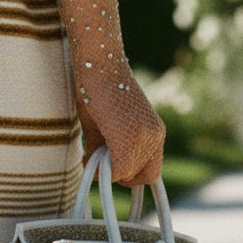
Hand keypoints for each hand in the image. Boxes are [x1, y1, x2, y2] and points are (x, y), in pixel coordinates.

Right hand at [77, 64, 165, 185]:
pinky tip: (87, 158)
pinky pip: (119, 170)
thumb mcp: (103, 126)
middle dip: (119, 176)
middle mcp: (155, 136)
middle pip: (144, 178)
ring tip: (90, 154)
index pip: (150, 170)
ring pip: (130, 175)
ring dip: (109, 172)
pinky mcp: (130, 137)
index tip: (105, 164)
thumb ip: (105, 149)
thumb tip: (97, 170)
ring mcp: (146, 137)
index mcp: (154, 132)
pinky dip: (102, 171)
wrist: (98, 64)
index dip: (128, 174)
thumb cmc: (97, 89)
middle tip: (97, 162)